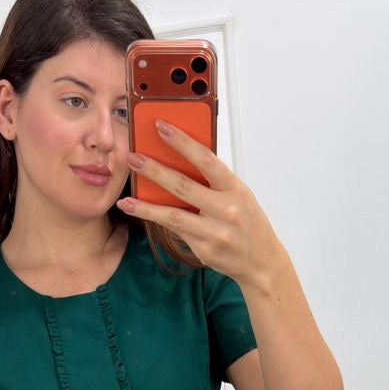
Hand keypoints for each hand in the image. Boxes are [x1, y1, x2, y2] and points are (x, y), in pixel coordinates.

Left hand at [117, 121, 283, 289]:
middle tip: (133, 159)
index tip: (162, 127)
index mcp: (235, 189)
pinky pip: (176, 231)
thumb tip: (180, 161)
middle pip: (183, 187)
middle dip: (155, 171)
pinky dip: (158, 220)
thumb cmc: (248, 223)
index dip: (182, 142)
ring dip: (146, 207)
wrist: (261, 262)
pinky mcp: (204, 249)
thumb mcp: (239, 195)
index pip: (206, 160)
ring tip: (126, 199)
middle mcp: (226, 210)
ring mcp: (214, 232)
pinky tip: (141, 213)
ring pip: (173, 216)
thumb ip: (214, 181)